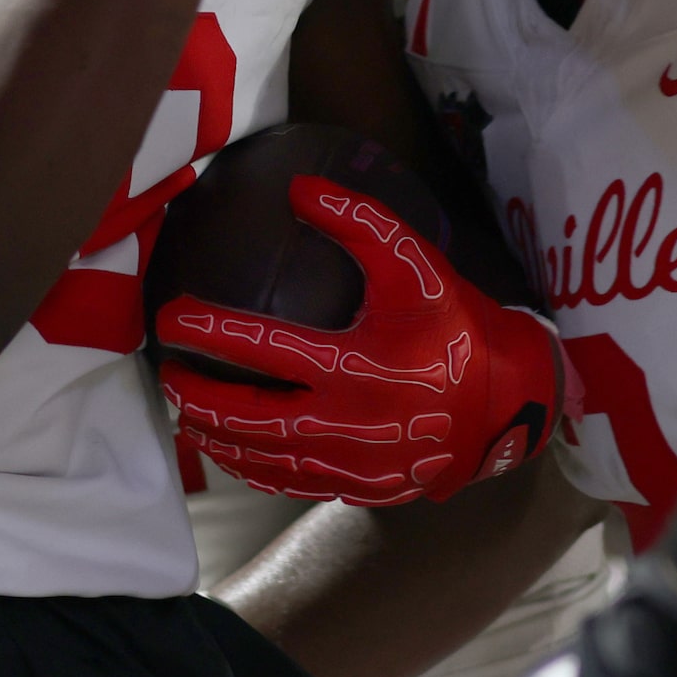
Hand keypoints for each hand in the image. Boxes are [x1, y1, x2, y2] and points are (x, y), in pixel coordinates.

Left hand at [157, 179, 564, 504]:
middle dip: (198, 394)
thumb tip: (299, 189)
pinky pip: (291, 483)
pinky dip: (252, 467)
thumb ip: (361, 220)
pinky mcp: (361, 487)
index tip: (170, 317)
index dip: (210, 329)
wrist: (509, 400)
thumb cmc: (457, 324)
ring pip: (262, 456)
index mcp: (356, 364)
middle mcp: (348, 421)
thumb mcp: (417, 263)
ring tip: (185, 412)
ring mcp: (353, 463)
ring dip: (216, 435)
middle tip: (168, 373)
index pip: (262, 346)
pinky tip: (232, 451)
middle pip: (249, 415)